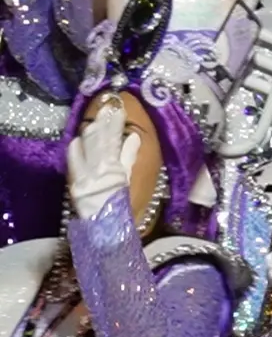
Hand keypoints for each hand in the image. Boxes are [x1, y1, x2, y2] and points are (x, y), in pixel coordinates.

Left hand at [66, 99, 141, 219]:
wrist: (104, 229)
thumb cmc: (121, 205)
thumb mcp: (129, 181)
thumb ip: (129, 158)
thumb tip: (133, 137)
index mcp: (114, 168)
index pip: (114, 140)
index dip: (116, 124)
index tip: (119, 110)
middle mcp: (97, 169)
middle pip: (99, 141)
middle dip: (103, 123)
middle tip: (106, 107)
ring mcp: (84, 175)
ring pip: (86, 148)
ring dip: (90, 132)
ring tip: (95, 118)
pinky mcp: (74, 183)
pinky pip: (73, 162)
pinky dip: (75, 149)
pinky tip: (76, 139)